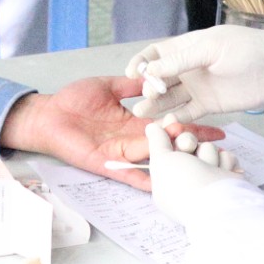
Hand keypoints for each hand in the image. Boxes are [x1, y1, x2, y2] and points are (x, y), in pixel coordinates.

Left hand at [0, 76, 221, 192]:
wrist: (48, 114)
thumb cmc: (73, 100)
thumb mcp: (107, 86)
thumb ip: (130, 85)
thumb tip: (153, 78)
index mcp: (134, 122)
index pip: (168, 126)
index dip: (191, 127)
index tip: (216, 129)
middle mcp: (132, 140)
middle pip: (167, 145)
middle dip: (191, 147)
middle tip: (216, 149)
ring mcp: (121, 154)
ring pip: (154, 158)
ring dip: (174, 159)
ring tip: (197, 159)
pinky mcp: (107, 164)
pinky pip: (130, 174)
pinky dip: (145, 180)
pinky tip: (164, 184)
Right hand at [124, 25, 263, 120]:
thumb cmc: (245, 49)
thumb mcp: (210, 49)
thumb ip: (180, 60)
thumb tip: (149, 70)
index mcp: (185, 48)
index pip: (155, 55)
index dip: (141, 63)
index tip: (131, 74)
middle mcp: (187, 68)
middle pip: (158, 79)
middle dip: (147, 87)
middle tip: (146, 96)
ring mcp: (197, 87)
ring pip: (169, 98)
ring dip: (155, 105)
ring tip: (142, 113)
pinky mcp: (208, 105)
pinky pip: (186, 114)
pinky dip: (174, 119)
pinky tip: (164, 124)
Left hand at [145, 122, 240, 224]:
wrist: (219, 201)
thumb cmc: (185, 184)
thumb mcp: (161, 160)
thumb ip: (156, 141)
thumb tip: (151, 127)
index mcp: (166, 181)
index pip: (167, 149)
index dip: (170, 134)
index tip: (171, 120)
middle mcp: (187, 181)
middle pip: (189, 144)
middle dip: (189, 142)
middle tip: (188, 148)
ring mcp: (208, 180)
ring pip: (209, 149)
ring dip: (208, 155)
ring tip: (208, 170)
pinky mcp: (227, 179)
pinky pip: (226, 157)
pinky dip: (225, 162)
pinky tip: (222, 174)